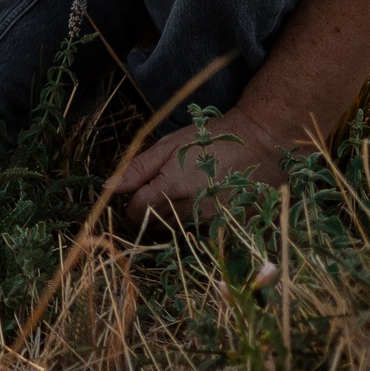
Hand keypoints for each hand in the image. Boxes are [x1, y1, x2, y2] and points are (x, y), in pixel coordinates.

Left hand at [109, 107, 289, 226]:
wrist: (260, 144)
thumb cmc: (210, 139)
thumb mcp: (169, 145)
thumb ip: (138, 168)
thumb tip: (108, 187)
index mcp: (172, 188)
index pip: (135, 211)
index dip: (130, 201)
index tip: (137, 189)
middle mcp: (191, 211)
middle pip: (153, 224)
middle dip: (148, 209)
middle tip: (160, 187)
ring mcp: (212, 223)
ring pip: (175, 230)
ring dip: (170, 216)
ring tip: (184, 190)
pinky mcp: (229, 227)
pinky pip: (199, 231)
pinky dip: (194, 220)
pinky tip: (203, 199)